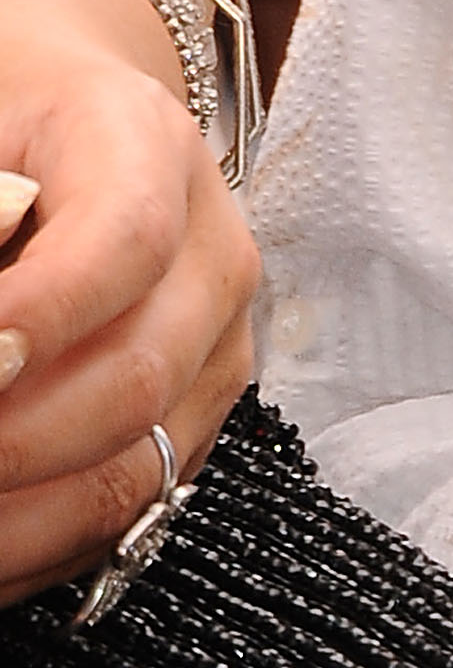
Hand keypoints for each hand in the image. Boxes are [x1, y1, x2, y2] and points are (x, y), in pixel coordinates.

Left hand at [0, 13, 256, 604]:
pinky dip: (29, 550)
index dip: (38, 316)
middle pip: (135, 375)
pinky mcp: (198, 418)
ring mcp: (217, 344)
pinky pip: (125, 514)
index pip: (123, 242)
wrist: (72, 117)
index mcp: (151, 148)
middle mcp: (210, 252)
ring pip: (135, 467)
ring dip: (15, 519)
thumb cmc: (4, 116)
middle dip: (7, 445)